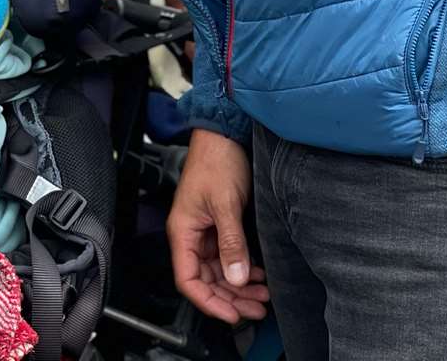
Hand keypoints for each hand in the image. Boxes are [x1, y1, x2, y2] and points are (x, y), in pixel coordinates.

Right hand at [167, 128, 268, 323]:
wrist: (225, 133)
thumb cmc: (216, 160)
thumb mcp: (225, 203)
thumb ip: (231, 242)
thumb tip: (236, 278)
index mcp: (183, 231)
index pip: (188, 280)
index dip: (209, 302)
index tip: (232, 314)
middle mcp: (191, 235)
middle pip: (206, 280)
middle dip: (231, 298)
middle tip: (256, 309)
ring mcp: (205, 231)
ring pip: (219, 271)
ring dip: (240, 286)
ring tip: (263, 296)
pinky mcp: (219, 225)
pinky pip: (228, 256)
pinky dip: (243, 269)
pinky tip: (258, 274)